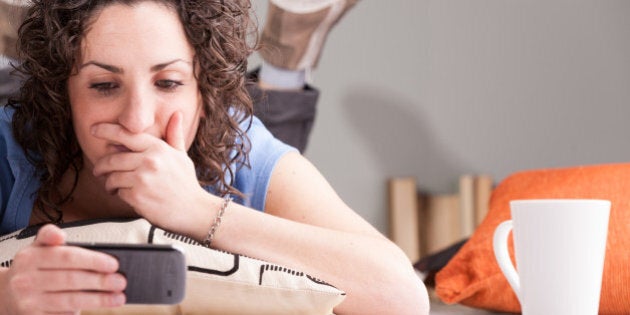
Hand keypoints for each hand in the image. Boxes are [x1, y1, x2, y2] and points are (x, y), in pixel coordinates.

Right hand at [0, 225, 125, 313]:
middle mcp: (26, 280)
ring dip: (98, 300)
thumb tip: (59, 235)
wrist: (4, 295)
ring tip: (118, 297)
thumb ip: (49, 235)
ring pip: (70, 300)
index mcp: (30, 258)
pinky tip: (98, 307)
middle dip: (100, 281)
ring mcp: (29, 302)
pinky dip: (81, 311)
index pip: (67, 257)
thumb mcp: (35, 247)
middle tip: (121, 281)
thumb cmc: (30, 269)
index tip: (114, 264)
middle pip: (71, 280)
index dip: (93, 260)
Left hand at [91, 111, 208, 230]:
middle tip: (99, 170)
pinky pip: (118, 192)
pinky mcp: (137, 197)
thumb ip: (174, 135)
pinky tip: (128, 196)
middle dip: (101, 165)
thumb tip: (177, 114)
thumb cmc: (186, 184)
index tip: (94, 130)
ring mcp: (143, 179)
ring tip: (112, 186)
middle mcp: (150, 161)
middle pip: (112, 158)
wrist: (194, 211)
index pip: (126, 134)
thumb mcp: (182, 156)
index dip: (107, 130)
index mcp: (158, 149)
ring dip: (109, 183)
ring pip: (112, 177)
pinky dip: (120, 195)